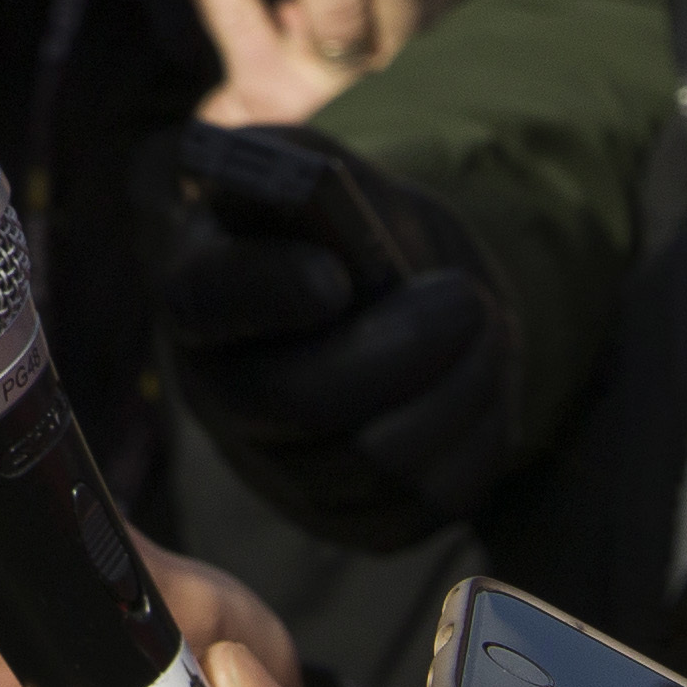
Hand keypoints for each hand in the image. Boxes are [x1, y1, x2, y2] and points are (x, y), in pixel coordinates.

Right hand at [160, 134, 515, 547]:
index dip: (265, 294)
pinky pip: (425, 502)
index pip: (205, 303)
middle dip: (396, 352)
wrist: (398, 295)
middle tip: (466, 300)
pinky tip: (484, 382)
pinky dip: (476, 437)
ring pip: (372, 461)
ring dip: (455, 389)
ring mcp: (283, 468)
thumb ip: (300, 171)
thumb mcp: (316, 171)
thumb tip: (303, 190)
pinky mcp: (356, 516)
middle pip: (293, 401)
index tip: (335, 275)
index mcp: (199, 296)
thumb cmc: (347, 224)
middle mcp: (222, 394)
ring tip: (486, 326)